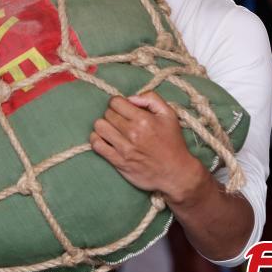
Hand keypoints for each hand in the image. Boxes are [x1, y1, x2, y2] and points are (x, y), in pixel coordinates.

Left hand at [90, 92, 205, 202]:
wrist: (175, 173)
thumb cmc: (173, 142)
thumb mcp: (169, 114)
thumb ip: (151, 98)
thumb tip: (130, 98)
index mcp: (144, 120)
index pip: (115, 102)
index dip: (118, 103)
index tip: (123, 108)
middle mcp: (132, 133)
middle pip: (107, 114)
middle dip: (113, 114)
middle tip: (121, 120)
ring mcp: (124, 148)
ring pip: (99, 127)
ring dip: (104, 126)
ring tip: (113, 129)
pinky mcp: (118, 162)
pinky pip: (97, 145)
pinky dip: (97, 139)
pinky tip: (105, 139)